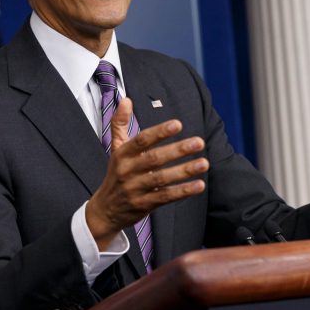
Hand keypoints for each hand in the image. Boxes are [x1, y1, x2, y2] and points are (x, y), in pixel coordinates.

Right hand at [86, 98, 208, 249]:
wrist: (105, 210)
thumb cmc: (116, 174)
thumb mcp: (116, 149)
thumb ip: (120, 123)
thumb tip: (126, 99)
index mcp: (122, 154)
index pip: (141, 140)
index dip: (159, 132)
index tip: (178, 124)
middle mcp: (127, 171)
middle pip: (154, 159)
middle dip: (178, 150)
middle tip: (199, 142)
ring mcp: (135, 189)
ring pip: (162, 179)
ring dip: (184, 171)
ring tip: (204, 163)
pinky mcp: (143, 205)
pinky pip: (165, 197)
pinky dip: (182, 191)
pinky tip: (199, 185)